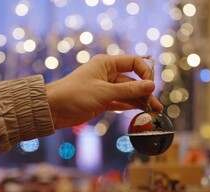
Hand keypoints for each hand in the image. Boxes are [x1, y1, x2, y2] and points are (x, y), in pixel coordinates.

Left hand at [46, 54, 162, 129]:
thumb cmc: (75, 94)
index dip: (144, 73)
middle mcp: (107, 74)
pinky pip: (121, 102)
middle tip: (156, 106)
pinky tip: (141, 112)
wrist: (53, 109)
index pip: (133, 62)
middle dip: (145, 92)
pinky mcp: (102, 101)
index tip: (151, 86)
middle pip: (132, 81)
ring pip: (128, 93)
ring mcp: (105, 88)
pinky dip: (130, 107)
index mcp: (106, 64)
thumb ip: (128, 91)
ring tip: (154, 112)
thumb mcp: (104, 92)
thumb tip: (151, 86)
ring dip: (139, 102)